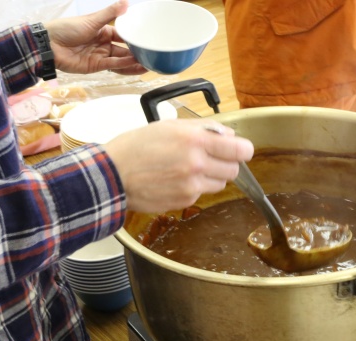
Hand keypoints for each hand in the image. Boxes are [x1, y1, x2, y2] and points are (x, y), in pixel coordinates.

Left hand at [44, 0, 146, 75]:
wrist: (49, 44)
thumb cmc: (67, 28)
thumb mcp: (91, 19)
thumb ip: (110, 13)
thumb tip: (127, 2)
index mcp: (103, 31)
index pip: (123, 35)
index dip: (134, 38)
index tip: (147, 40)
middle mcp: (103, 44)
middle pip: (124, 49)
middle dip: (137, 53)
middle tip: (152, 55)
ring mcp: (100, 56)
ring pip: (121, 59)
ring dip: (134, 62)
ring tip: (149, 64)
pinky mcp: (96, 66)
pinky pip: (113, 65)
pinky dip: (124, 66)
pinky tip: (135, 65)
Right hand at [104, 119, 254, 212]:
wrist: (113, 175)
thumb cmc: (137, 147)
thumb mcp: (170, 125)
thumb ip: (203, 128)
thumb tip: (228, 135)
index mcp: (195, 140)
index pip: (240, 149)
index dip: (243, 150)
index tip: (240, 150)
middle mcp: (197, 164)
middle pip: (234, 169)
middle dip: (226, 163)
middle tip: (212, 158)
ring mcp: (192, 185)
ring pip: (221, 183)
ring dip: (212, 176)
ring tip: (190, 169)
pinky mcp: (185, 200)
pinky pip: (202, 193)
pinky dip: (196, 187)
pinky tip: (177, 179)